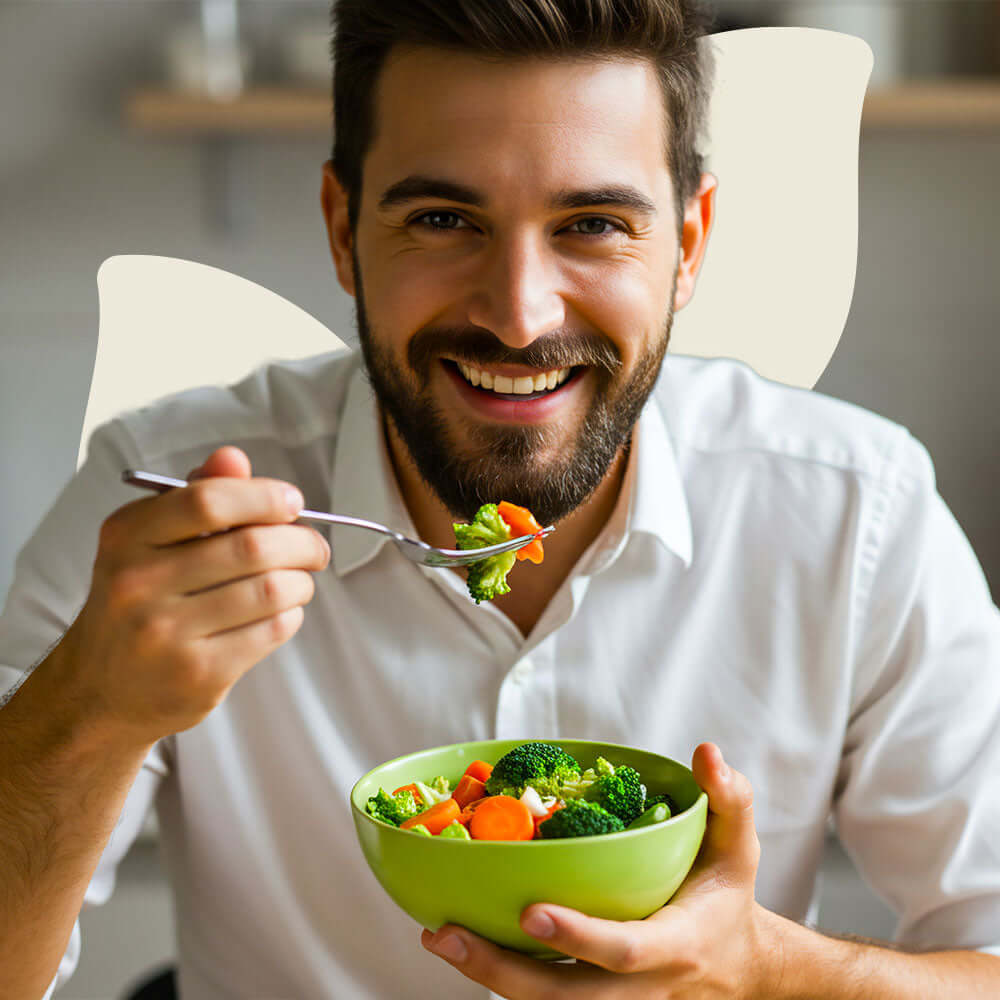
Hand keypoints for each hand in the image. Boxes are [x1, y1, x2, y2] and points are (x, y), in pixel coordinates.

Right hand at [51, 446, 329, 745]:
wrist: (99, 690)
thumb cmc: (136, 604)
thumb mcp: (147, 542)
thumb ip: (195, 497)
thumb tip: (234, 458)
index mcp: (127, 536)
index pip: (208, 501)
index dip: (264, 497)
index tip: (292, 502)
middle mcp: (139, 583)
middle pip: (251, 547)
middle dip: (301, 542)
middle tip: (314, 547)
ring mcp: (166, 633)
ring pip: (269, 590)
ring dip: (301, 582)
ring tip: (299, 581)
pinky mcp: (197, 673)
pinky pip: (270, 631)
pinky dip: (291, 615)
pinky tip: (282, 612)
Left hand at [422, 743, 776, 998]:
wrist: (741, 969)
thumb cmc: (727, 897)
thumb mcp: (739, 846)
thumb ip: (730, 798)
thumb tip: (707, 752)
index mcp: (676, 945)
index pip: (624, 950)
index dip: (577, 935)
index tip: (529, 911)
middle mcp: (642, 988)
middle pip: (566, 997)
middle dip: (501, 970)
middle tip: (445, 932)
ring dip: (488, 977)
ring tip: (439, 936)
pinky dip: (501, 980)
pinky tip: (463, 947)